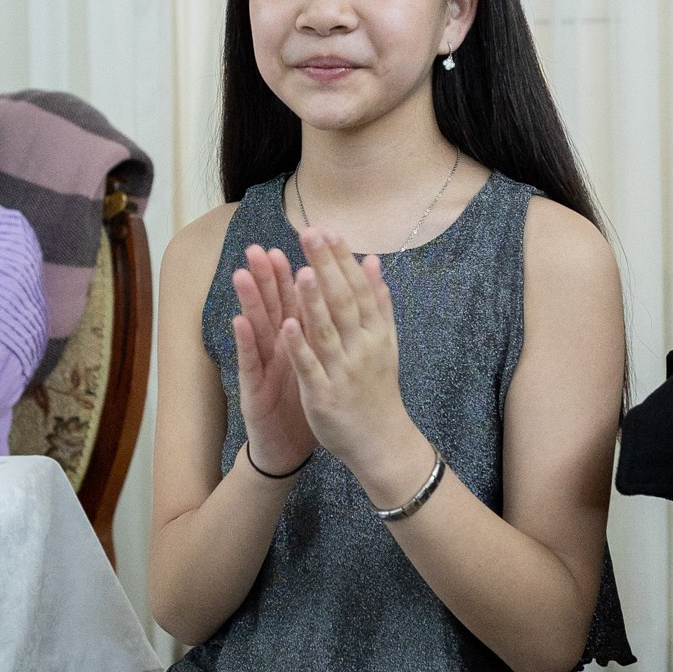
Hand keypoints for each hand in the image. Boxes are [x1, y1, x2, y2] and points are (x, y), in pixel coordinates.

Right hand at [231, 245, 316, 476]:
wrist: (290, 445)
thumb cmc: (306, 399)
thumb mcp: (319, 360)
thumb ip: (324, 326)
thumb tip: (334, 296)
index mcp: (298, 338)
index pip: (296, 298)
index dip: (294, 271)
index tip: (296, 243)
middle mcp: (276, 346)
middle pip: (272, 305)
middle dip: (266, 276)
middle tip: (259, 248)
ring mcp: (262, 365)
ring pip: (256, 327)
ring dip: (249, 300)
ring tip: (242, 273)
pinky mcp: (252, 388)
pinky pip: (249, 363)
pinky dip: (244, 342)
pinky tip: (239, 322)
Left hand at [281, 232, 418, 484]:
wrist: (381, 441)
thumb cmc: (378, 387)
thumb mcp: (385, 342)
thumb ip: (378, 301)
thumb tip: (373, 260)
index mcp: (375, 332)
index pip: (358, 288)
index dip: (342, 259)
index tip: (328, 230)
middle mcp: (361, 347)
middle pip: (343, 302)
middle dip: (326, 267)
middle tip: (310, 234)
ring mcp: (342, 371)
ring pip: (327, 331)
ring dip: (313, 301)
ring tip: (301, 271)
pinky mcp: (323, 395)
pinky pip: (310, 367)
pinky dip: (300, 346)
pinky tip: (287, 324)